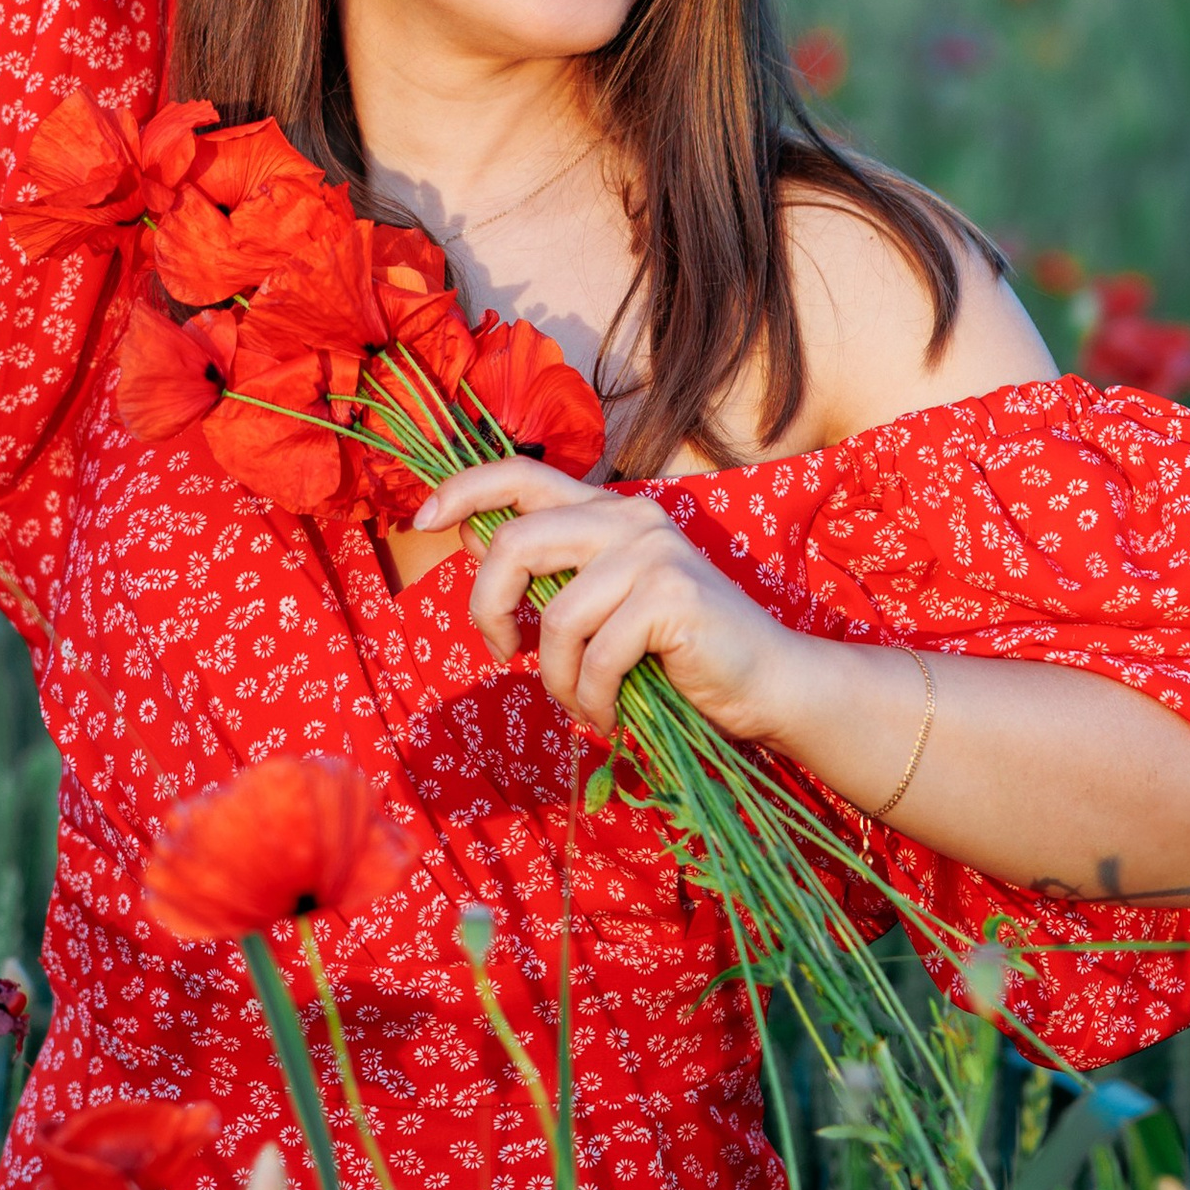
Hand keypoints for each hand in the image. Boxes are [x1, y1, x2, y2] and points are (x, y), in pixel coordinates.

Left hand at [412, 458, 803, 743]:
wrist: (767, 681)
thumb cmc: (678, 651)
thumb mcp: (604, 602)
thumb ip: (555, 572)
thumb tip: (473, 541)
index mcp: (607, 510)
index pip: (520, 473)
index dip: (464, 489)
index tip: (422, 519)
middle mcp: (627, 517)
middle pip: (515, 544)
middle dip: (487, 608)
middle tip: (500, 653)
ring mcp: (652, 553)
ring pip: (555, 618)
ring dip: (556, 681)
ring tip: (582, 705)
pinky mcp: (672, 597)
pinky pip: (596, 657)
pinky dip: (592, 701)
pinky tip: (609, 716)